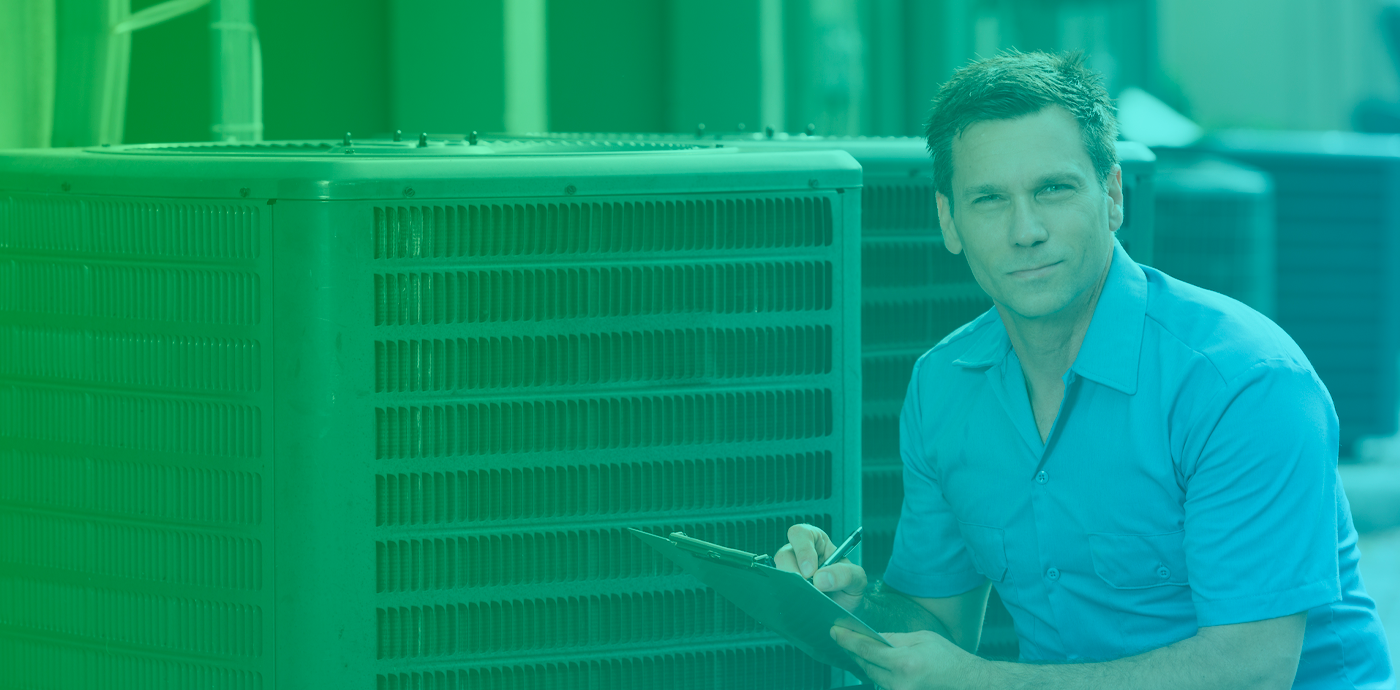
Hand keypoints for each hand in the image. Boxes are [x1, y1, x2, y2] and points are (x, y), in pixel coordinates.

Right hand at [773, 523, 866, 610]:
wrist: (847, 610)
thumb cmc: (850, 588)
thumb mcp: (857, 578)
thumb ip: (845, 574)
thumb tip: (821, 578)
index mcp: (817, 542)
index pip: (800, 534)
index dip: (803, 550)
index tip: (810, 571)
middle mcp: (800, 555)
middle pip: (784, 555)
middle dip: (794, 572)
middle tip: (808, 587)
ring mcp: (791, 572)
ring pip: (778, 574)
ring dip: (792, 586)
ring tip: (808, 596)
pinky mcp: (786, 589)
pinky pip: (779, 590)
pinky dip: (788, 596)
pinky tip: (801, 602)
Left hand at [831, 626, 981, 689]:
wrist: (965, 681)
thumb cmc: (948, 657)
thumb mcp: (922, 638)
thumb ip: (894, 638)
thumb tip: (871, 636)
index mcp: (905, 663)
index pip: (866, 649)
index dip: (847, 639)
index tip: (835, 631)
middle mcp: (899, 682)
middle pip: (865, 664)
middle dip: (852, 649)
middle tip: (842, 636)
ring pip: (871, 675)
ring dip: (862, 661)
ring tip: (855, 646)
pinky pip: (881, 683)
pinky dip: (874, 671)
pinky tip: (872, 661)